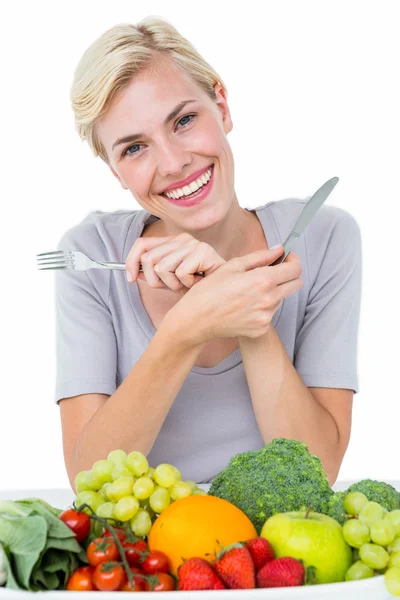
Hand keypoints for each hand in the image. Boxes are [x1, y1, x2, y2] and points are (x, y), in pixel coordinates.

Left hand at [125, 233, 225, 292]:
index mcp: (173, 241)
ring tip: (189, 283)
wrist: (222, 295)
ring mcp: (194, 244)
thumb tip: (132, 273)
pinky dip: (186, 284)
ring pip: (161, 268)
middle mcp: (183, 239)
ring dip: (173, 284)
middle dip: (156, 281)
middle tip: (175, 285)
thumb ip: (152, 275)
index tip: (130, 279)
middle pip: (148, 259)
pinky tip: (198, 282)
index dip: (131, 262)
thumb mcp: (170, 282)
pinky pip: (180, 273)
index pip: (142, 244)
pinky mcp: (204, 252)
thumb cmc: (198, 288)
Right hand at [165, 245, 302, 344]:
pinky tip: (244, 305)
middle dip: (288, 275)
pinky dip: (262, 307)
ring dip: (273, 292)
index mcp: (263, 281)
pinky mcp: (260, 329)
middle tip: (273, 271)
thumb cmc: (210, 290)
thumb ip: (260, 256)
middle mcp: (268, 300)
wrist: (196, 319)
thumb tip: (280, 249)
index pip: (295, 269)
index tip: (286, 258)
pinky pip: (269, 314)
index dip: (293, 261)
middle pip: (295, 285)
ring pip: (281, 299)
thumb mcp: (233, 266)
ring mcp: (266, 317)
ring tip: (249, 291)